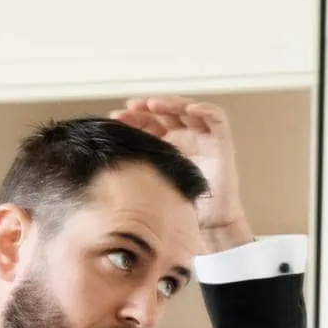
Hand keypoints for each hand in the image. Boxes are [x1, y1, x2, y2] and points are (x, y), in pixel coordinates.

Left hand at [109, 97, 253, 251]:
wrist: (210, 224)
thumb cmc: (182, 207)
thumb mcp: (151, 184)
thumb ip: (135, 171)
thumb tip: (105, 161)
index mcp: (167, 146)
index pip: (149, 122)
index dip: (134, 117)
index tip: (116, 118)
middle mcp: (185, 138)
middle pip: (165, 112)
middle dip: (147, 107)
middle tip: (130, 107)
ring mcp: (203, 138)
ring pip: (188, 109)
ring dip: (171, 103)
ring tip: (154, 104)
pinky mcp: (221, 142)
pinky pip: (217, 118)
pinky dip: (205, 109)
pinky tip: (190, 108)